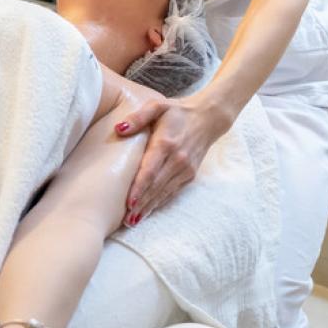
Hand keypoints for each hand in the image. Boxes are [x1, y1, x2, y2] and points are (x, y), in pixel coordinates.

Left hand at [114, 95, 232, 224]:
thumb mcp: (157, 106)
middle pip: (156, 186)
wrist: (208, 118)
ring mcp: (185, 169)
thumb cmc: (177, 112)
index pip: (150, 170)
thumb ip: (138, 117)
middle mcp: (177, 159)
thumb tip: (119, 129)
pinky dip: (159, 203)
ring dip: (148, 207)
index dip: (139, 188)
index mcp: (166, 143)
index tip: (128, 202)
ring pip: (164, 192)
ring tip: (133, 221)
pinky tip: (148, 211)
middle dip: (140, 204)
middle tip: (125, 220)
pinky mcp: (190, 175)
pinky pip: (172, 192)